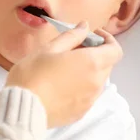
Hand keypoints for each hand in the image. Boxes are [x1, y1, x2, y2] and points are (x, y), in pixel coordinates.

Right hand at [6, 23, 122, 127]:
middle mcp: (96, 82)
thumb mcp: (49, 48)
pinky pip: (89, 95)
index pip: (116, 50)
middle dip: (96, 54)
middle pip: (107, 64)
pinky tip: (62, 86)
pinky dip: (82, 86)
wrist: (23, 110)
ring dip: (89, 71)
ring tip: (66, 68)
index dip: (107, 40)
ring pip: (98, 80)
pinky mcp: (82, 112)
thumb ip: (71, 36)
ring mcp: (90, 100)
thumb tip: (85, 26)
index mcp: (92, 63)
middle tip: (74, 49)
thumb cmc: (33, 74)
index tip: (92, 35)